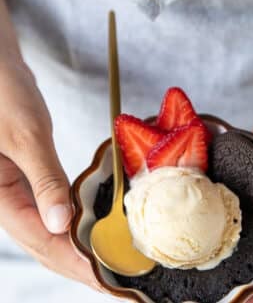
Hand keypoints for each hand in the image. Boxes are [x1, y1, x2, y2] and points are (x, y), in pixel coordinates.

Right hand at [0, 62, 96, 287]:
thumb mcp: (24, 136)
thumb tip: (60, 224)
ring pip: (53, 231)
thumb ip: (43, 180)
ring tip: (111, 265)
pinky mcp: (35, 178)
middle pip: (48, 244)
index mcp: (0, 196)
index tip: (106, 279)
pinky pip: (56, 210)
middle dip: (82, 266)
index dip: (75, 263)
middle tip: (117, 282)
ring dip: (81, 249)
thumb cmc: (3, 93)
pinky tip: (96, 230)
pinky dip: (77, 224)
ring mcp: (23, 191)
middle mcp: (10, 200)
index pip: (42, 241)